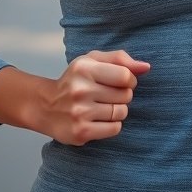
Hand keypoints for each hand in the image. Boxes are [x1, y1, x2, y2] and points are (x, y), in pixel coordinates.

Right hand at [29, 49, 150, 145]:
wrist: (46, 106)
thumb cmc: (75, 80)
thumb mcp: (92, 60)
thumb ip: (120, 59)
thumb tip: (146, 67)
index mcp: (84, 68)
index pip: (125, 75)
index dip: (130, 80)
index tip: (122, 82)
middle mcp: (81, 89)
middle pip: (125, 95)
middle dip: (123, 95)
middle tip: (108, 95)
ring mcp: (80, 112)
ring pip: (121, 113)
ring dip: (118, 110)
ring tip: (103, 107)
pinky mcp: (81, 132)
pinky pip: (114, 129)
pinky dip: (112, 125)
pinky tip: (99, 119)